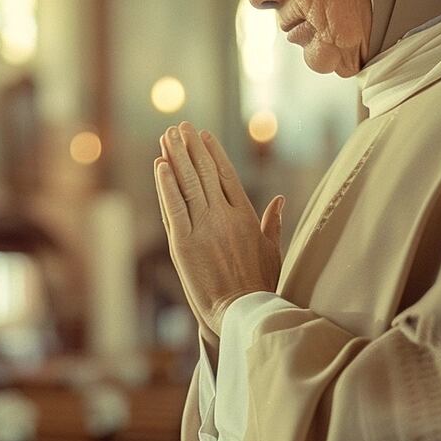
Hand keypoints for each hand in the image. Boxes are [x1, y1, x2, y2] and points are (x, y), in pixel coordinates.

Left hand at [154, 121, 284, 336]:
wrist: (243, 314)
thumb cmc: (260, 286)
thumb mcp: (272, 252)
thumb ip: (273, 224)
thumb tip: (280, 200)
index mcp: (245, 217)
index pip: (227, 175)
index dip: (214, 153)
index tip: (204, 135)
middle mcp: (224, 216)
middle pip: (205, 173)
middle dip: (191, 148)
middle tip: (180, 127)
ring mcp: (202, 228)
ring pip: (187, 184)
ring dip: (176, 157)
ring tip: (167, 136)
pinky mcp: (183, 243)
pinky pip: (173, 206)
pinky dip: (165, 184)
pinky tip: (159, 165)